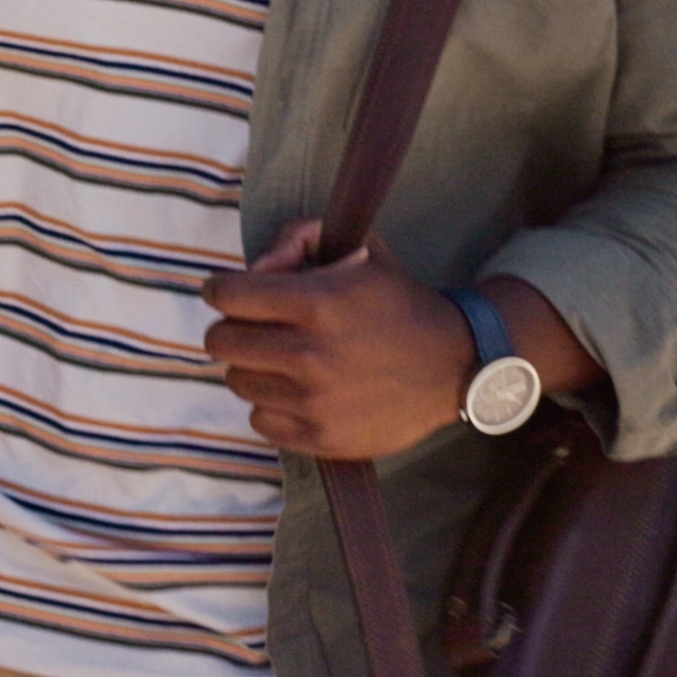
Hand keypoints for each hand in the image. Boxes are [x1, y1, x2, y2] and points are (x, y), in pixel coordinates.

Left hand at [202, 221, 475, 460]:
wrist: (457, 365)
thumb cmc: (398, 304)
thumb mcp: (360, 252)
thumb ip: (299, 239)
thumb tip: (258, 266)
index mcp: (316, 304)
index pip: (225, 296)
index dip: (222, 290)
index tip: (232, 294)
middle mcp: (310, 355)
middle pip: (220, 341)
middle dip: (234, 329)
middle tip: (259, 329)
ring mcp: (315, 402)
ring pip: (237, 380)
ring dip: (254, 368)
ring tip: (285, 361)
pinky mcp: (322, 438)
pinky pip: (259, 421)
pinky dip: (272, 407)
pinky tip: (298, 393)